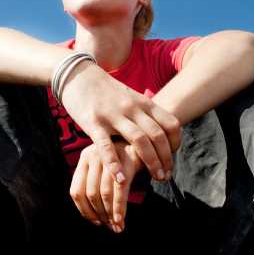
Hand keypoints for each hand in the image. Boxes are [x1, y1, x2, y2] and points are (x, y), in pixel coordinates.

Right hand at [59, 61, 180, 185]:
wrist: (77, 74)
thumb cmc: (105, 91)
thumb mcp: (130, 97)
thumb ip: (144, 114)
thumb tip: (160, 134)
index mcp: (143, 102)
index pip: (171, 124)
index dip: (176, 143)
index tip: (172, 157)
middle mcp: (132, 108)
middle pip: (158, 136)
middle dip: (166, 159)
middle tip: (166, 177)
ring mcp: (113, 115)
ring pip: (139, 141)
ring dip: (151, 162)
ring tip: (155, 178)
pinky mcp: (93, 123)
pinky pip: (106, 146)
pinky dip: (114, 164)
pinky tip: (120, 179)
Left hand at [69, 138, 140, 232]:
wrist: (148, 140)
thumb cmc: (126, 158)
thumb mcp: (107, 168)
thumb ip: (98, 185)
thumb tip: (96, 218)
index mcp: (85, 158)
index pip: (76, 190)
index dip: (84, 210)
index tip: (95, 221)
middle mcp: (94, 155)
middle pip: (90, 194)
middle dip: (100, 215)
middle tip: (110, 226)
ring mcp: (110, 156)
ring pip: (104, 194)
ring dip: (110, 214)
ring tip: (117, 226)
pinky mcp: (128, 160)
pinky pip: (120, 190)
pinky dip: (119, 208)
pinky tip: (121, 219)